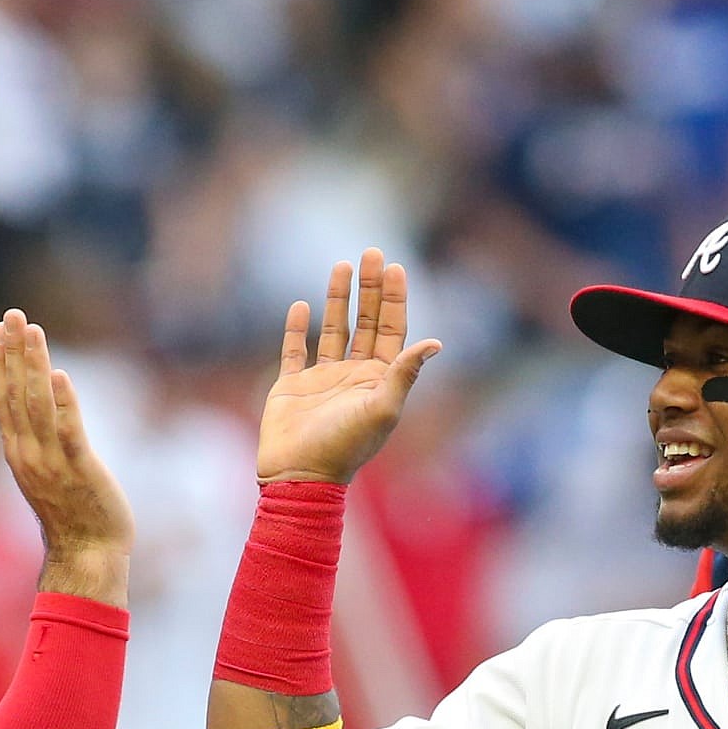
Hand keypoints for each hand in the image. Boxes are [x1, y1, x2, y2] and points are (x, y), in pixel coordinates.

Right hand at [0, 309, 132, 606]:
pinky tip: (59, 374)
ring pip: (37, 405)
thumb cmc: (71, 516)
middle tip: (13, 315)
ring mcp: (51, 462)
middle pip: (15, 393)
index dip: (1, 361)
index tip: (1, 329)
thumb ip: (37, 443)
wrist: (87, 555)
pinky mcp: (79, 469)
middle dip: (13, 352)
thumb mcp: (44, 475)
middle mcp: (27, 454)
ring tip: (34, 332)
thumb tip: (38, 412)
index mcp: (17, 452)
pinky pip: (68, 431)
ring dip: (34, 366)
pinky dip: (62, 402)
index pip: (3, 398)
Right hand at [257, 248, 440, 484]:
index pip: (392, 331)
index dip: (395, 299)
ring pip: (333, 330)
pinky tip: (301, 304)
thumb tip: (436, 342)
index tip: (395, 267)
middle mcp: (353, 376)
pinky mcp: (291, 387)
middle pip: (366, 322)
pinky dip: (297, 328)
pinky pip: (295, 351)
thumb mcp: (382, 409)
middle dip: (370, 288)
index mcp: (378, 381)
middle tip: (371, 252)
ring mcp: (322, 381)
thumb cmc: (344, 447)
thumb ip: (405, 373)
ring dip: (337, 298)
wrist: (299, 476)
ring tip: (341, 265)